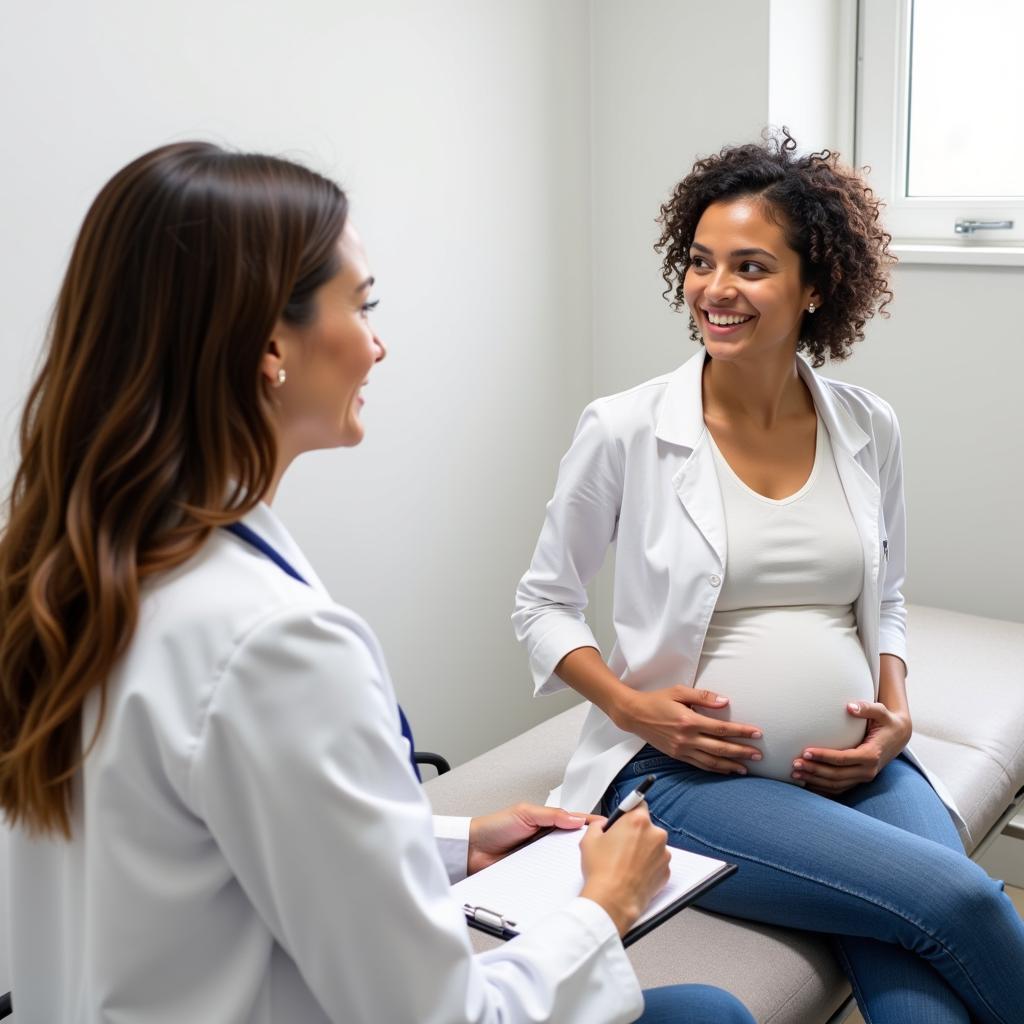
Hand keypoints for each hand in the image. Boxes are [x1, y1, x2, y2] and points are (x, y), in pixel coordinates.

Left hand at [467, 803, 589, 874]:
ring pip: (563, 865)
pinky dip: (556, 881)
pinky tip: (563, 884)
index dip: (591, 825)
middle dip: (587, 849)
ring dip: (572, 867)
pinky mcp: (533, 877)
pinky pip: (549, 879)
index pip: (575, 823)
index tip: (609, 829)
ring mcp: (541, 860)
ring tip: (588, 870)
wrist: (472, 850)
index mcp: (548, 823)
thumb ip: (551, 815)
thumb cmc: (494, 827)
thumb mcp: (524, 812)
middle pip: (573, 846)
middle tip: (601, 853)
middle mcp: (547, 842)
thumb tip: (576, 819)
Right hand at [578, 805, 670, 936]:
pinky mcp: (666, 872)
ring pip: (652, 845)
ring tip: (624, 864)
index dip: (630, 809)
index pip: (639, 802)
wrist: (612, 901)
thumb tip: (603, 825)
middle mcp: (655, 834)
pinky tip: (632, 874)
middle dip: (634, 833)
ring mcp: (663, 854)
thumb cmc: (602, 872)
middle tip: (618, 845)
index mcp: (637, 821)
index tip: (628, 811)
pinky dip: (648, 866)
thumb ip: (599, 825)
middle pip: (645, 826)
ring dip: (642, 850)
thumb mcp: (589, 839)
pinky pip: (657, 863)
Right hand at [615, 685, 762, 775]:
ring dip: (730, 765)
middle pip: (720, 748)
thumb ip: (703, 696)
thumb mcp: (679, 691)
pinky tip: (724, 769)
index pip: (722, 729)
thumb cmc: (657, 700)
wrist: (634, 714)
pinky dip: (714, 768)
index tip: (756, 733)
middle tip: (759, 754)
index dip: (741, 732)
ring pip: (711, 761)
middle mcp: (687, 738)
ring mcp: (681, 749)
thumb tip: (725, 702)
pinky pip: (699, 765)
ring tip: (746, 768)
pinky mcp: (677, 755)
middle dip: (742, 752)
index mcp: (689, 720)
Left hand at [793, 700, 911, 794]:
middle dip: (814, 771)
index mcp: (871, 755)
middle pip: (837, 775)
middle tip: (794, 764)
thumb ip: (867, 708)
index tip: (805, 751)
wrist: (899, 736)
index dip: (823, 756)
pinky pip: (839, 788)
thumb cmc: (887, 722)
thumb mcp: (882, 712)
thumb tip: (850, 706)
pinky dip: (822, 788)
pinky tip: (806, 783)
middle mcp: (868, 770)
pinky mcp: (859, 779)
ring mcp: (864, 777)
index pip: (843, 759)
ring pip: (836, 785)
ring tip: (794, 774)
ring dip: (815, 781)